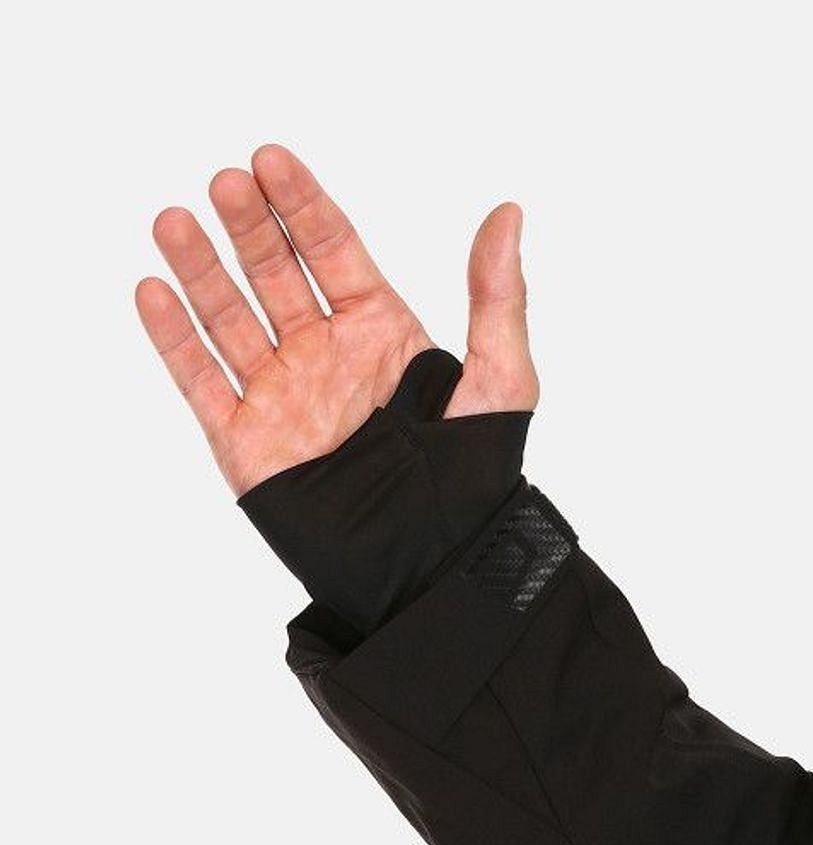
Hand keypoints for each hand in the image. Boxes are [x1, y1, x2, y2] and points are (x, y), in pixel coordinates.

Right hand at [135, 144, 538, 497]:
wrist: (428, 562)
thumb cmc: (473, 475)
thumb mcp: (501, 380)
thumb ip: (497, 298)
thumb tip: (506, 212)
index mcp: (379, 330)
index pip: (332, 250)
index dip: (301, 205)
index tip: (271, 160)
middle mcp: (324, 353)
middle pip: (275, 274)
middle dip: (249, 228)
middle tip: (225, 183)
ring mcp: (281, 394)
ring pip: (229, 320)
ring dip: (200, 270)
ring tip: (172, 221)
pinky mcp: (245, 441)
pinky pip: (201, 382)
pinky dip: (174, 340)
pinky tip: (152, 291)